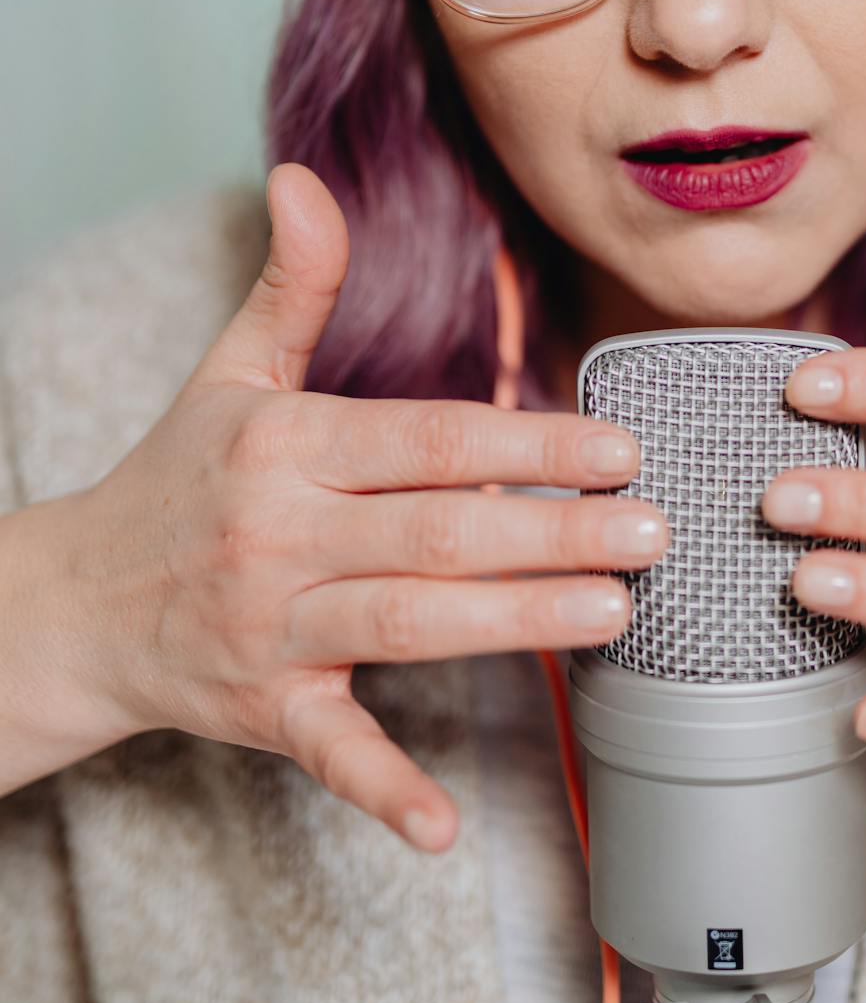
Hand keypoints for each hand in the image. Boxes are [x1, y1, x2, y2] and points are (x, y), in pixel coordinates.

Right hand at [65, 164, 668, 848]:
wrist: (74, 603)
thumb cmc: (179, 477)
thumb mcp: (229, 373)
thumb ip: (292, 282)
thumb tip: (307, 176)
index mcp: (285, 442)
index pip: (424, 439)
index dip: (523, 443)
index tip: (618, 448)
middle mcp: (279, 533)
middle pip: (435, 531)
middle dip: (551, 532)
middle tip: (654, 532)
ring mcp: (269, 628)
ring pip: (407, 623)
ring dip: (513, 622)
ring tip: (616, 613)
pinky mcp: (260, 711)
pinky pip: (327, 751)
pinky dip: (381, 789)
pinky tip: (445, 826)